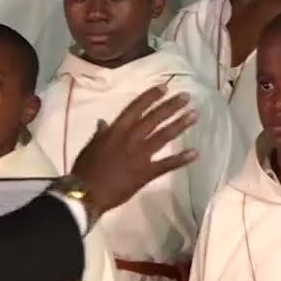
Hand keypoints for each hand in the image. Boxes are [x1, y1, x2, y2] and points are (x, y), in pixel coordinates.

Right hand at [67, 85, 197, 217]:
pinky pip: (167, 164)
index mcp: (116, 130)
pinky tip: (195, 153)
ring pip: (163, 136)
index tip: (164, 87)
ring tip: (194, 116)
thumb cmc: (85, 169)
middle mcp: (131, 138)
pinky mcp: (146, 172)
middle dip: (171, 106)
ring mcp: (140, 155)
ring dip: (180, 125)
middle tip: (187, 97)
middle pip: (154, 118)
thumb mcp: (91, 146)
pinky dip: (181, 159)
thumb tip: (104, 122)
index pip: (136, 108)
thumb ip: (101, 133)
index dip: (151, 97)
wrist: (86, 193)